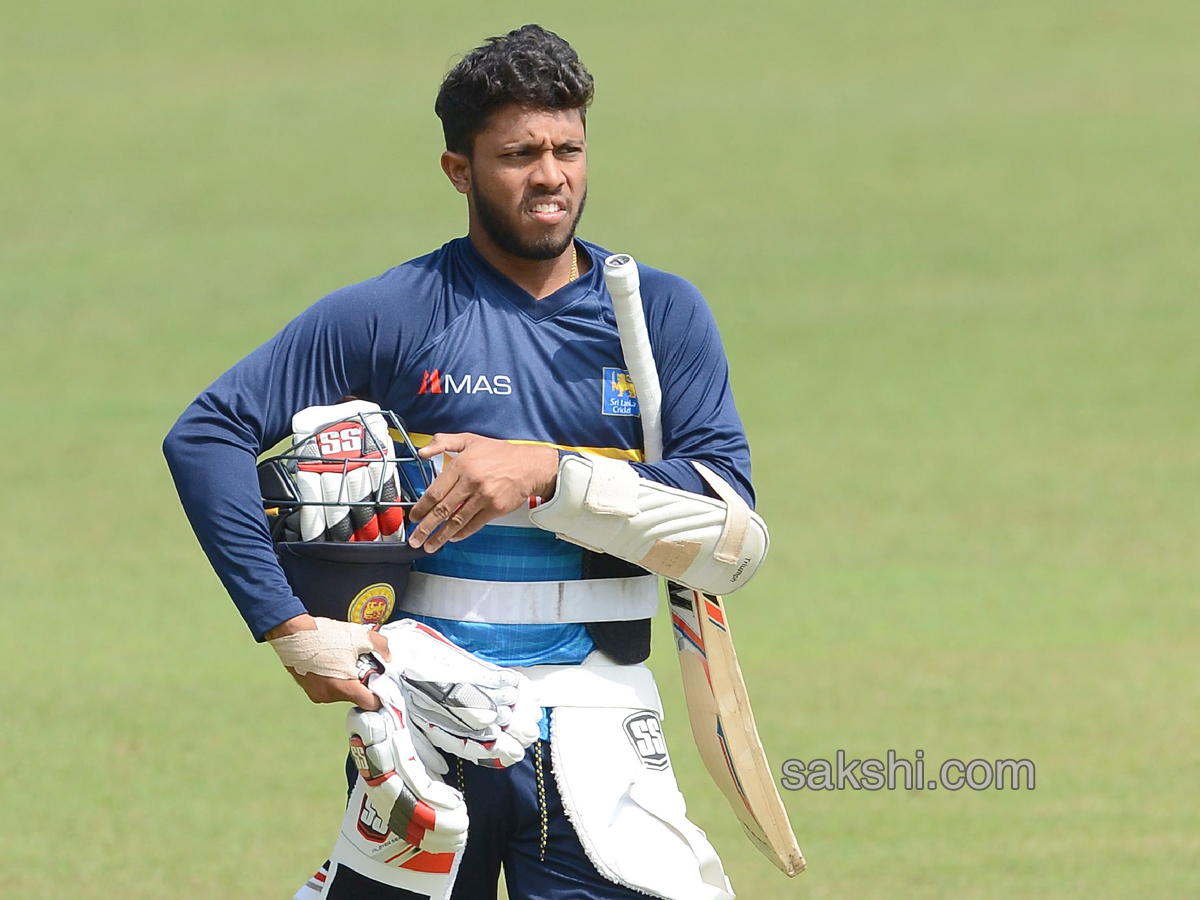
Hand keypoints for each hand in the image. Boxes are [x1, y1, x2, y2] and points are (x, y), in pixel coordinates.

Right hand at [264, 613, 390, 708]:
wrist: (292, 632)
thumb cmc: (324, 635)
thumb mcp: (360, 636)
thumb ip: (380, 646)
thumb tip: (388, 655)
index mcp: (344, 687)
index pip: (370, 704)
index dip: (380, 695)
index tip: (382, 685)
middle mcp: (330, 696)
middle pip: (356, 697)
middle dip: (362, 682)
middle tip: (362, 664)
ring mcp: (318, 694)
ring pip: (343, 691)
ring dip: (347, 679)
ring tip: (345, 659)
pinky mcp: (309, 689)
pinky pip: (329, 687)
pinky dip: (334, 677)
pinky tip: (333, 661)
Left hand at [407, 433, 558, 550]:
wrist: (529, 466)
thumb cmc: (500, 454)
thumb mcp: (470, 440)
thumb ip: (443, 442)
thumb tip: (422, 452)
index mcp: (461, 465)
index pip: (435, 491)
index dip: (421, 507)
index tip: (414, 517)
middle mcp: (471, 482)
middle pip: (442, 510)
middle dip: (426, 527)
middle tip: (415, 538)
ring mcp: (484, 497)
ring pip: (456, 521)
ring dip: (440, 536)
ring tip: (430, 546)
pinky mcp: (495, 508)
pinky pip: (474, 524)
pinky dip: (462, 533)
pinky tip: (452, 538)